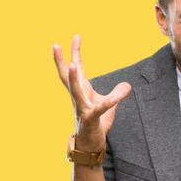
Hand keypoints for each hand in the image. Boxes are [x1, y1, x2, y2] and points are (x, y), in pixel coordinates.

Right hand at [53, 35, 131, 151]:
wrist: (91, 145)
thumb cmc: (96, 123)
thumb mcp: (108, 104)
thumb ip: (115, 93)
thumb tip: (127, 85)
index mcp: (81, 91)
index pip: (77, 68)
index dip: (75, 52)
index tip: (77, 36)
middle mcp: (78, 98)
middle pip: (66, 77)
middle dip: (60, 61)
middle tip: (54, 45)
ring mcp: (82, 108)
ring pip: (75, 91)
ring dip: (74, 78)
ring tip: (74, 65)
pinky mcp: (90, 119)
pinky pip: (100, 109)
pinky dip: (109, 102)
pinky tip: (117, 96)